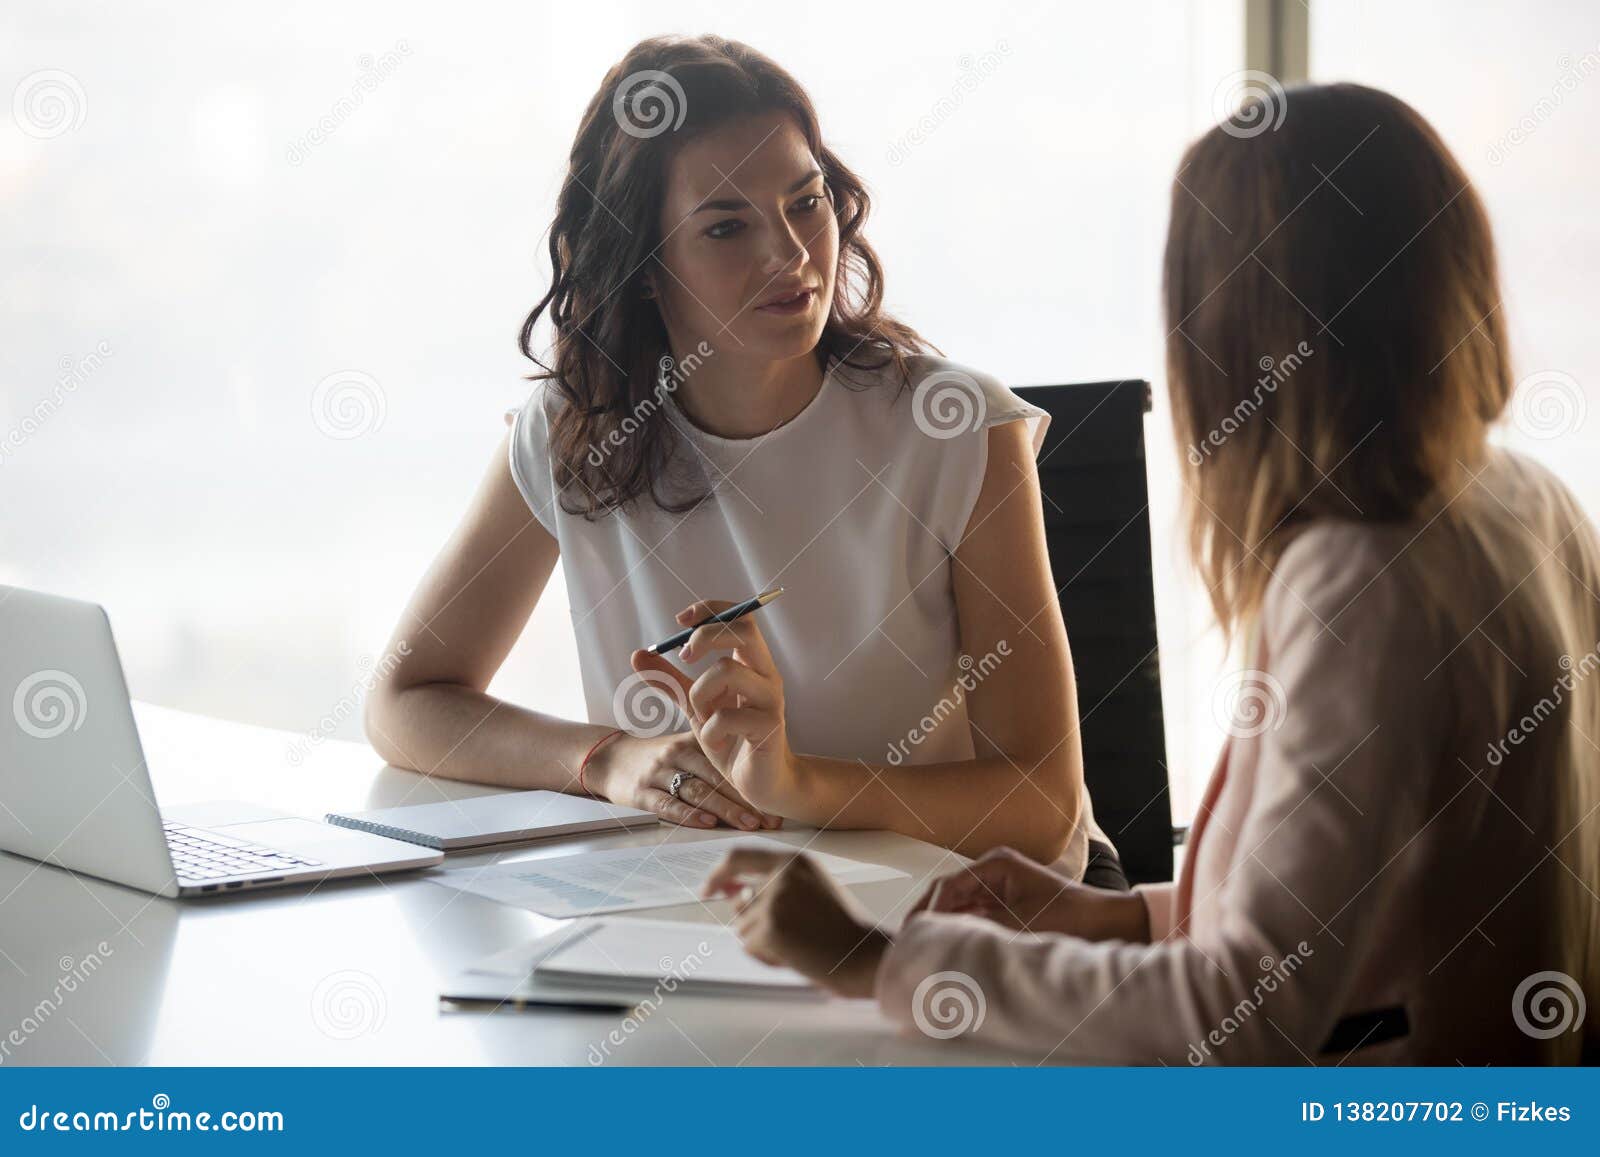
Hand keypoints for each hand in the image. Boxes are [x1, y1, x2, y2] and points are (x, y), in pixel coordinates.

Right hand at [584, 729, 776, 831]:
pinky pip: (667, 804)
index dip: (752, 783)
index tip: (774, 802)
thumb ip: (716, 752)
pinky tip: (708, 823)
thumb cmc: (655, 756)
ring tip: (749, 823)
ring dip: (725, 810)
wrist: (608, 758)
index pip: (727, 762)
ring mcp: (659, 774)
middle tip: (769, 818)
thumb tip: (757, 768)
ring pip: (697, 792)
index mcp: (693, 742)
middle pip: (717, 777)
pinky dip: (689, 814)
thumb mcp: (684, 743)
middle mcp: (677, 755)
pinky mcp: (641, 793)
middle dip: (746, 800)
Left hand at [628, 598, 799, 813]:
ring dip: (701, 695)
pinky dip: (710, 731)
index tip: (681, 621)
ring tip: (702, 719)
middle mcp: (765, 675)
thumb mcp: (695, 706)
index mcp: (751, 664)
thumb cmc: (732, 740)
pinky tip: (715, 744)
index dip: (711, 609)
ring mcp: (770, 699)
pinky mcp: (769, 727)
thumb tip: (637, 655)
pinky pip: (727, 717)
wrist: (759, 784)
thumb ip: (670, 680)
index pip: (740, 616)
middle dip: (706, 637)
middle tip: (684, 658)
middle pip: (743, 630)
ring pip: (728, 671)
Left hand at [702, 847, 889, 997]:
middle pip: (740, 902)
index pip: (739, 857)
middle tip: (784, 937)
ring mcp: (774, 900)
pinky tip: (794, 956)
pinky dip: (766, 957)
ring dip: (762, 942)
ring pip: (743, 927)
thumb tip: (729, 894)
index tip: (707, 889)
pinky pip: (749, 947)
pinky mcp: (770, 927)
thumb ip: (770, 887)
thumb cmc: (839, 927)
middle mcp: (781, 875)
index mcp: (793, 860)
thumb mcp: (808, 891)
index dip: (718, 874)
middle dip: (752, 924)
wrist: (861, 954)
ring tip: (798, 945)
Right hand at [907, 847, 1150, 941]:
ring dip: (945, 925)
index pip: (947, 885)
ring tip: (927, 947)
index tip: (913, 932)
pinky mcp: (1007, 905)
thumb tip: (942, 936)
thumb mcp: (1018, 924)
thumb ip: (977, 927)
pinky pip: (975, 916)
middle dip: (931, 917)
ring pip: (959, 906)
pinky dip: (962, 930)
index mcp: (996, 864)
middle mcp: (994, 870)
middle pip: (949, 893)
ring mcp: (1000, 887)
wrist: (1108, 924)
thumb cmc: (1072, 917)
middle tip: (911, 943)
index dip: (927, 910)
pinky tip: (952, 947)